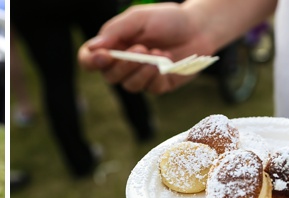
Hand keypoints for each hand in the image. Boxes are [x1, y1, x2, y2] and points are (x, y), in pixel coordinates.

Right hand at [77, 3, 216, 93]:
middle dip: (124, 65)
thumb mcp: (139, 17)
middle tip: (142, 49)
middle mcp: (123, 63)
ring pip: (129, 86)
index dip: (91, 61)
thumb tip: (94, 47)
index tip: (105, 56)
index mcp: (114, 45)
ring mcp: (141, 76)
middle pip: (109, 76)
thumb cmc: (168, 19)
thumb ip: (116, 30)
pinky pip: (151, 89)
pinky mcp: (158, 84)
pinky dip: (158, 75)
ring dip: (142, 71)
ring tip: (158, 53)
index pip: (89, 60)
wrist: (199, 27)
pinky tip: (167, 60)